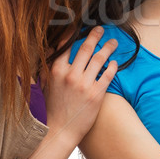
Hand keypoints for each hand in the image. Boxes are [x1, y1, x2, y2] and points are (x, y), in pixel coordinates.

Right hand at [43, 26, 117, 146]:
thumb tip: (50, 51)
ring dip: (107, 47)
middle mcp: (70, 75)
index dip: (73, 34)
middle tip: (100, 29)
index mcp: (56, 71)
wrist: (59, 131)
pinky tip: (115, 62)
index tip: (79, 27)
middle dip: (95, 35)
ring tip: (113, 42)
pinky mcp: (96, 94)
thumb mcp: (45, 86)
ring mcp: (84, 84)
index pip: (66, 46)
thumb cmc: (51, 109)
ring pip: (99, 58)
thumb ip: (48, 68)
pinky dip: (112, 66)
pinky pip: (107, 75)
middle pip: (86, 48)